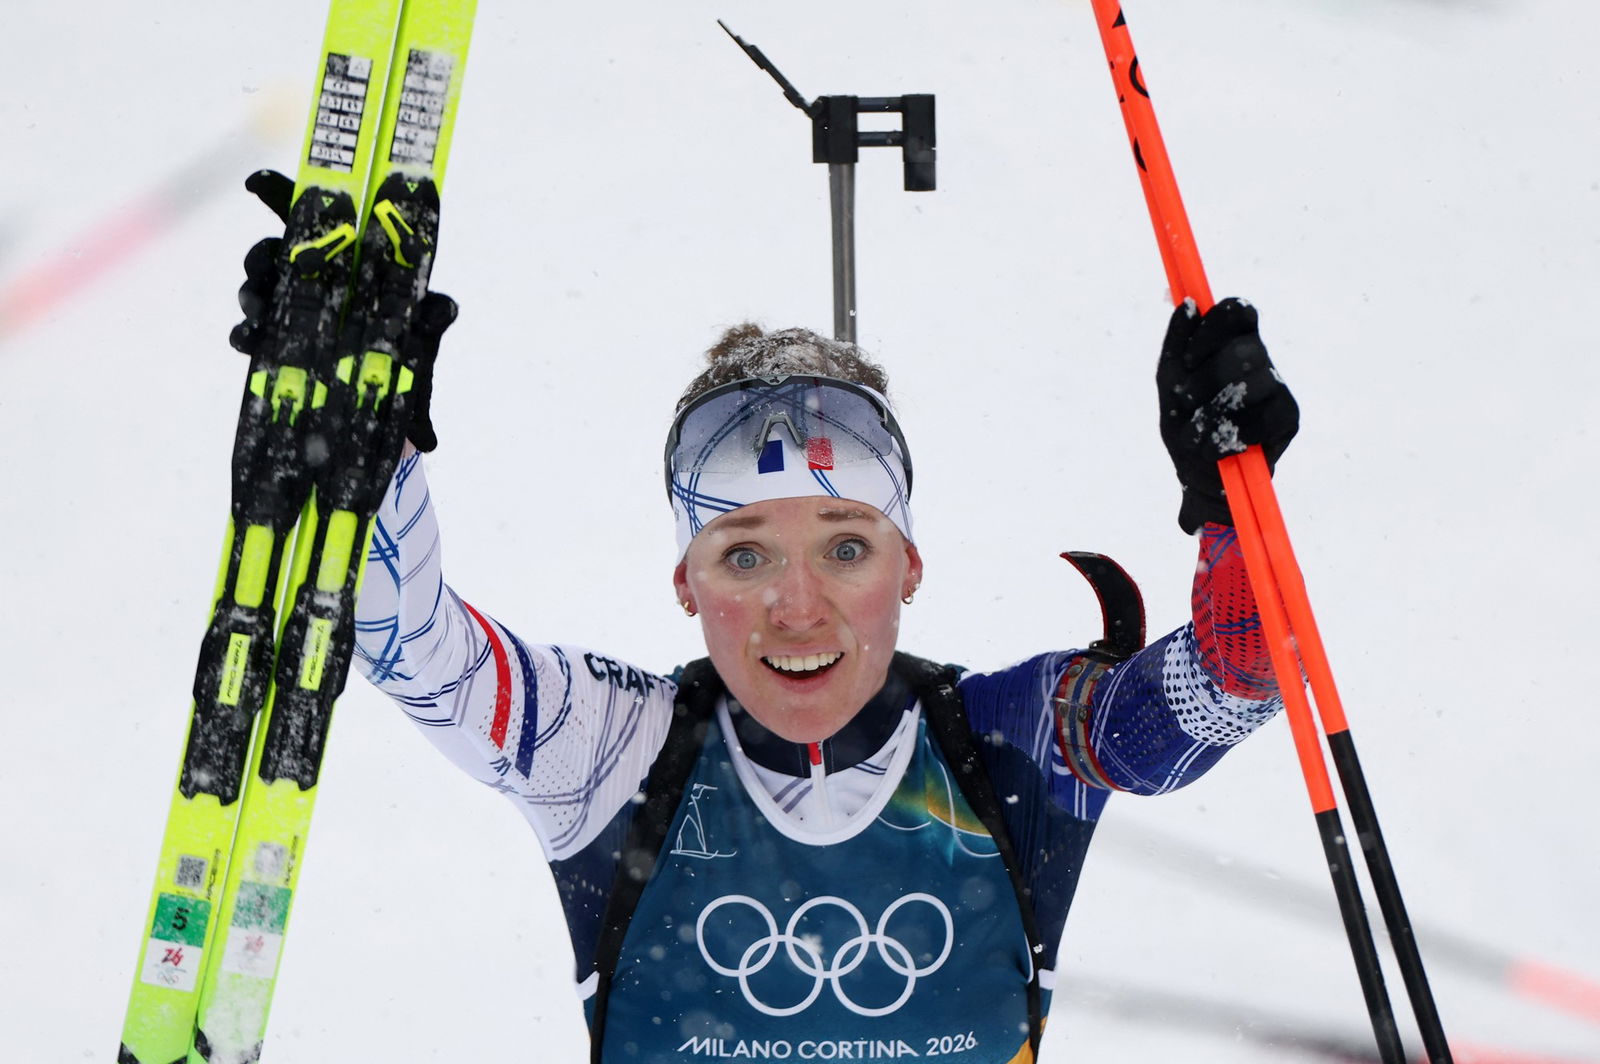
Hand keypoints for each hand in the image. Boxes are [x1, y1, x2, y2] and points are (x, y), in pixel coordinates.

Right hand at [227, 169, 456, 452]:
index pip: (313, 221)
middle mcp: (314, 281)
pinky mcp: (277, 347)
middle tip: (262, 272)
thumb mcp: (424, 337)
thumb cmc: (410, 357)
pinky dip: (244, 334)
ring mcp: (292, 312)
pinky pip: (251, 334)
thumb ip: (431, 319)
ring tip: (255, 311)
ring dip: (250, 294)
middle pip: (272, 252)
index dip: (280, 194)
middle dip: (260, 258)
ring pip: (257, 288)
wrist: (395, 411)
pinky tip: (248, 340)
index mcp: (346, 263)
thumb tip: (448, 309)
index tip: (255, 184)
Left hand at [1157, 297, 1297, 533]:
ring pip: (1256, 382)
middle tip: (1185, 402)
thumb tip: (1189, 303)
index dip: (1215, 328)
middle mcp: (1259, 360)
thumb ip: (1176, 341)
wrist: (1198, 475)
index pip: (1238, 312)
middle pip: (1244, 349)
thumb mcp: (1169, 382)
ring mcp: (1278, 388)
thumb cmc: (1185, 424)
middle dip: (1206, 379)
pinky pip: (1265, 417)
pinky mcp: (1288, 417)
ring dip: (1215, 412)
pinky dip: (1232, 435)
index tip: (1189, 358)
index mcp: (1230, 344)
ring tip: (1197, 434)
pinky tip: (1218, 449)